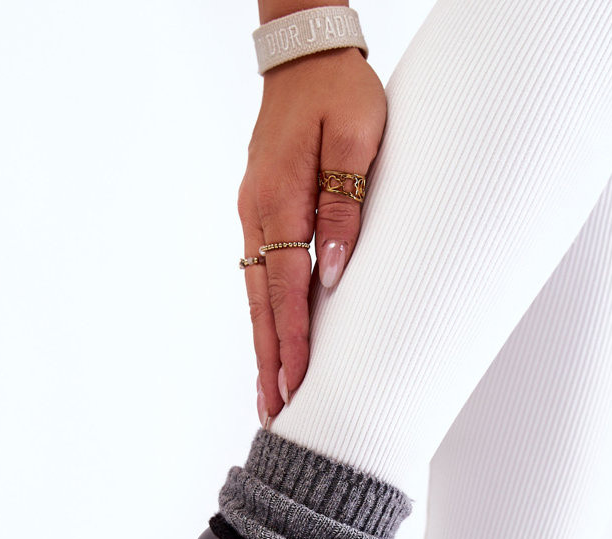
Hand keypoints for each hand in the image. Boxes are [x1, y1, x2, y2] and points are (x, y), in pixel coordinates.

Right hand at [238, 48, 386, 424]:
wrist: (304, 52)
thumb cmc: (338, 91)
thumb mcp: (357, 141)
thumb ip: (345, 207)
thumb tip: (336, 273)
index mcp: (281, 201)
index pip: (287, 289)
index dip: (292, 342)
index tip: (295, 385)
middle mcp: (258, 215)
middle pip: (262, 305)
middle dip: (269, 363)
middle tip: (274, 414)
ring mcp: (254, 214)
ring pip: (257, 295)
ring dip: (264, 346)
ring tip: (270, 393)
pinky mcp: (261, 210)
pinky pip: (261, 275)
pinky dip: (265, 314)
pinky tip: (271, 340)